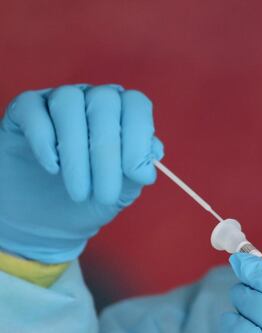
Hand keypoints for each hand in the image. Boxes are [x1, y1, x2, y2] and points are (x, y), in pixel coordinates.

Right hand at [0, 84, 162, 262]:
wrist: (47, 220)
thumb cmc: (92, 199)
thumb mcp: (123, 191)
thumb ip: (139, 169)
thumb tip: (154, 150)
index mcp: (122, 114)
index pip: (136, 104)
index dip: (140, 137)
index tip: (137, 175)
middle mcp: (91, 100)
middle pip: (104, 103)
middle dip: (107, 154)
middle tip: (105, 194)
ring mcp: (56, 101)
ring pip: (69, 103)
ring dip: (76, 152)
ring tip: (79, 192)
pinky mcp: (23, 111)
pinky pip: (33, 108)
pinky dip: (44, 139)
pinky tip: (52, 168)